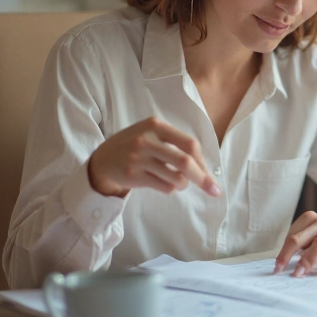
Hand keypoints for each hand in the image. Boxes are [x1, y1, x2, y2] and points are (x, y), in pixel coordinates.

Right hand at [87, 117, 220, 197]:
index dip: (202, 161)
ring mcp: (138, 157)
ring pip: (176, 178)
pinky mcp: (132, 174)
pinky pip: (164, 187)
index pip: (189, 144)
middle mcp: (146, 139)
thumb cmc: (136, 147)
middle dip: (202, 178)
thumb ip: (176, 144)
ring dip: (183, 184)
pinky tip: (162, 182)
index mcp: (156, 125)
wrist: (103, 159)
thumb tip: (204, 167)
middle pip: (185, 162)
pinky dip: (170, 188)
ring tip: (176, 181)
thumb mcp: (152, 134)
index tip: (209, 174)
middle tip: (213, 191)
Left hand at [274, 211, 316, 276]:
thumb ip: (305, 249)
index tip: (277, 267)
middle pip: (301, 238)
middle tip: (281, 270)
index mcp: (312, 221)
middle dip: (288, 255)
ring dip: (308, 259)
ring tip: (301, 273)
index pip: (292, 235)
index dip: (283, 251)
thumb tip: (286, 265)